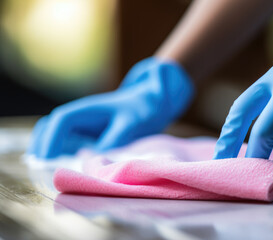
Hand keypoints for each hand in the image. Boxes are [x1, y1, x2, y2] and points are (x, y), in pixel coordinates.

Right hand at [28, 57, 193, 158]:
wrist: (151, 103)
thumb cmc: (142, 110)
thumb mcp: (133, 123)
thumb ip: (116, 137)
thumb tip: (97, 154)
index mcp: (89, 109)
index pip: (63, 120)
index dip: (52, 137)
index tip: (47, 156)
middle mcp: (81, 116)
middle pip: (50, 125)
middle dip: (41, 142)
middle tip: (36, 164)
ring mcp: (83, 125)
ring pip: (55, 134)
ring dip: (47, 147)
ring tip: (43, 167)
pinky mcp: (88, 134)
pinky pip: (68, 142)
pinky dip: (59, 152)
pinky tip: (59, 165)